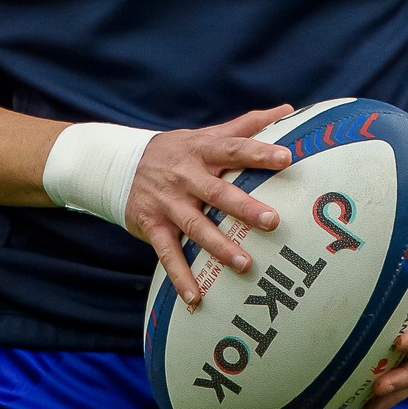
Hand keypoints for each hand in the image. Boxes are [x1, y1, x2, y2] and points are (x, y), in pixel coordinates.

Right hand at [127, 104, 293, 305]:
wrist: (120, 164)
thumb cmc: (178, 150)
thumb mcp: (206, 134)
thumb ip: (247, 125)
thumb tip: (287, 109)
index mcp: (202, 150)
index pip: (234, 148)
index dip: (259, 152)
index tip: (286, 158)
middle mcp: (185, 176)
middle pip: (217, 191)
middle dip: (244, 207)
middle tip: (272, 221)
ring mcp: (167, 202)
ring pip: (195, 225)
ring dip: (219, 246)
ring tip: (244, 265)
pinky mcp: (151, 225)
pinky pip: (167, 253)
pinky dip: (180, 276)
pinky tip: (196, 298)